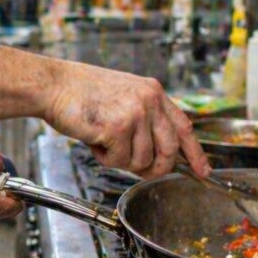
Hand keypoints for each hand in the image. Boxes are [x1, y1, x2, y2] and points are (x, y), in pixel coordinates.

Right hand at [45, 62, 209, 179]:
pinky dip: (105, 158)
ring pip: (142, 161)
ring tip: (103, 141)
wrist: (54, 85)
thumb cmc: (81, 93)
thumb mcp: (123, 97)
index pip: (184, 127)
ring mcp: (135, 114)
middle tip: (142, 171)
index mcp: (153, 92)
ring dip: (121, 160)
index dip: (195, 153)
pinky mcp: (118, 128)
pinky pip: (120, 161)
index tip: (203, 171)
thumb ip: (144, 120)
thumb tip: (153, 158)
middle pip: (169, 150)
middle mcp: (149, 101)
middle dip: (156, 168)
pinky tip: (94, 140)